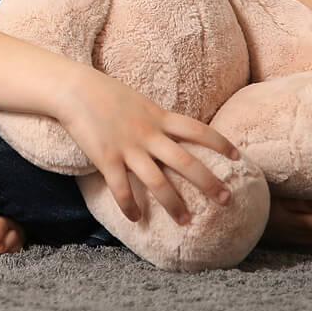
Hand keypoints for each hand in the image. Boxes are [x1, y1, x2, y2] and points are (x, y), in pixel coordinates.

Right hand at [56, 68, 239, 225]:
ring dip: (174, 204)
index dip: (220, 143)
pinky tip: (135, 219)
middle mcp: (148, 134)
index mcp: (158, 117)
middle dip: (209, 183)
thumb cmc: (105, 93)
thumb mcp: (139, 101)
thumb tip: (171, 130)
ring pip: (158, 182)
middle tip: (227, 200)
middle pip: (187, 162)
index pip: (198, 130)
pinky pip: (121, 188)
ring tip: (186, 221)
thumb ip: (156, 118)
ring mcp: (128, 148)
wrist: (73, 88)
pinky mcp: (106, 158)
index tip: (238, 157)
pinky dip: (129, 206)